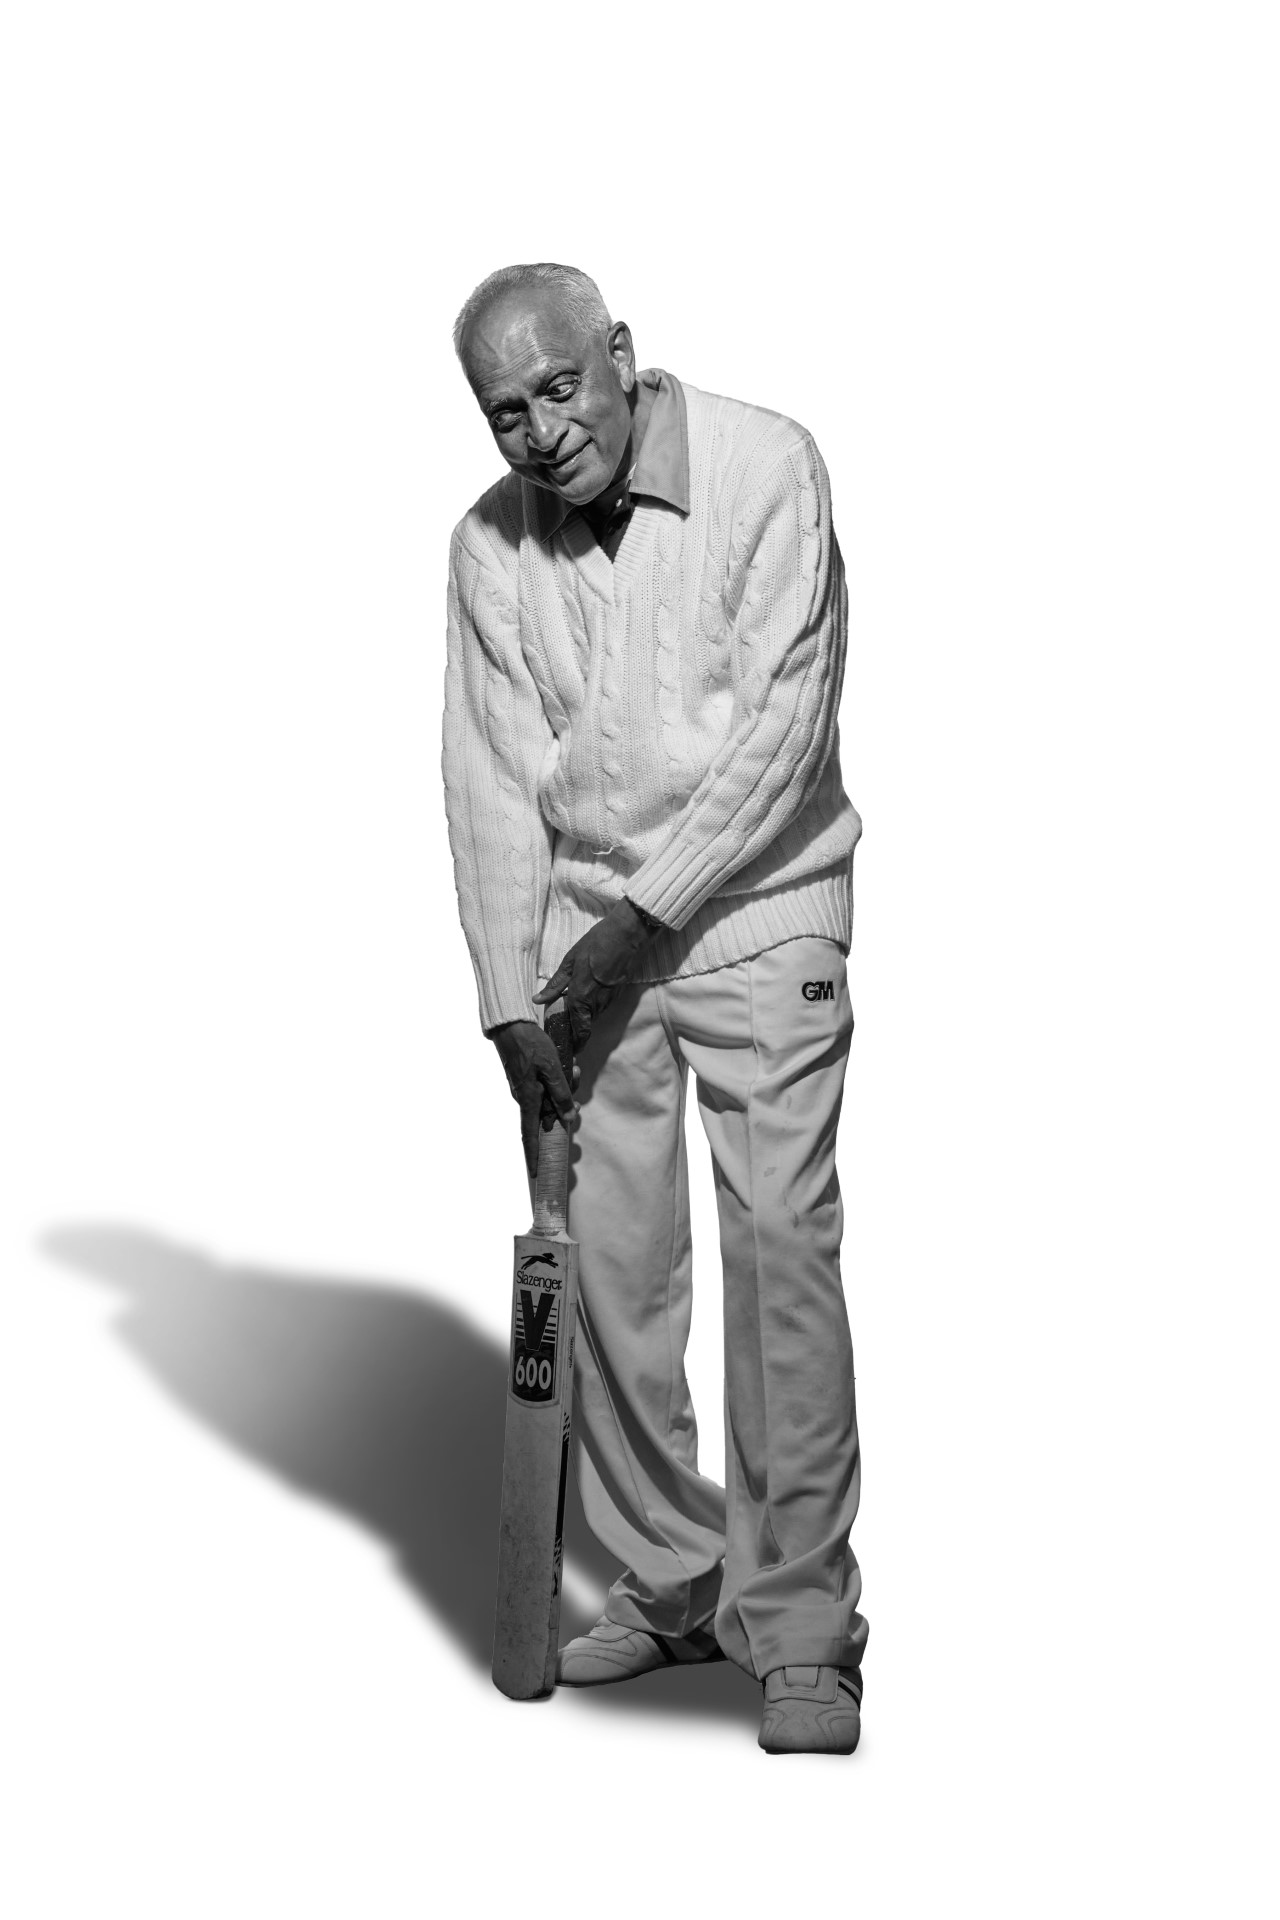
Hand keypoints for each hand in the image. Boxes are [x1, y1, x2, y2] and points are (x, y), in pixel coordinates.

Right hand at [490, 1019, 577, 1179]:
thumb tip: (567, 1118)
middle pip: (548, 1114)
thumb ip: (561, 1094)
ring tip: (574, 1067)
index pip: (529, 1135)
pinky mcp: (526, 1079)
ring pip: (550, 1098)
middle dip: (565, 1106)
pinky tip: (568, 1064)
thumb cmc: (531, 1045)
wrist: (511, 1025)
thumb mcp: (552, 1069)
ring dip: (565, 1087)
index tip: (535, 1172)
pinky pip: (546, 1087)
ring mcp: (524, 1089)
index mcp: (528, 1100)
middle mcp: (524, 1098)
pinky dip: (558, 1080)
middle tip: (576, 1085)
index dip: (533, 1155)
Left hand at [533, 898, 662, 1050]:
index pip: (579, 1031)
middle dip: (577, 1031)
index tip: (568, 1048)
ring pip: (594, 1017)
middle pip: (586, 1027)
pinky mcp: (618, 993)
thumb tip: (538, 999)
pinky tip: (588, 995)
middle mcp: (596, 1004)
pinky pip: (603, 1006)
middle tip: (566, 1029)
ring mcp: (609, 1000)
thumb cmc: (596, 945)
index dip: (574, 1043)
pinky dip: (594, 1006)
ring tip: (574, 1010)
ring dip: (585, 1017)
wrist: (627, 936)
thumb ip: (555, 984)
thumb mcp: (570, 962)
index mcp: (580, 998)